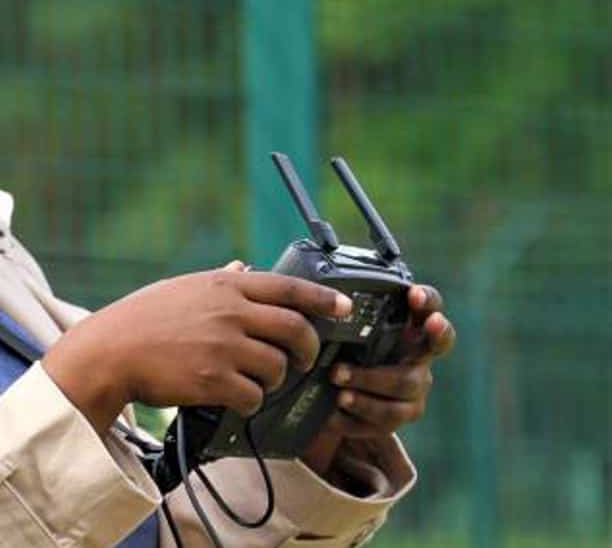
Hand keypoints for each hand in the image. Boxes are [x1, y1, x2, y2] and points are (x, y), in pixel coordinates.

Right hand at [45, 266, 352, 429]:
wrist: (109, 352)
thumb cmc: (141, 318)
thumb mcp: (182, 288)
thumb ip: (219, 281)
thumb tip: (244, 267)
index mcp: (224, 286)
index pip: (289, 287)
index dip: (324, 300)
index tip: (343, 309)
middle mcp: (229, 312)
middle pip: (296, 330)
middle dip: (309, 349)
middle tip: (304, 360)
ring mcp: (223, 347)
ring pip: (278, 367)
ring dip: (274, 379)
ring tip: (256, 381)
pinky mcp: (214, 381)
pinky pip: (254, 395)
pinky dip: (251, 401)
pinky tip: (235, 398)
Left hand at [302, 284, 455, 474]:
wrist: (318, 400)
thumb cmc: (319, 349)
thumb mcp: (311, 324)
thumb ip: (292, 301)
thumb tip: (245, 266)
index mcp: (397, 324)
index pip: (426, 306)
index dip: (427, 300)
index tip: (413, 294)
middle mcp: (412, 353)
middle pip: (438, 343)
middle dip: (433, 336)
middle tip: (420, 329)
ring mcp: (410, 386)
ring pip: (407, 384)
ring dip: (372, 379)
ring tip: (338, 378)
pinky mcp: (395, 415)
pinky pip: (386, 418)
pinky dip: (360, 414)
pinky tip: (335, 410)